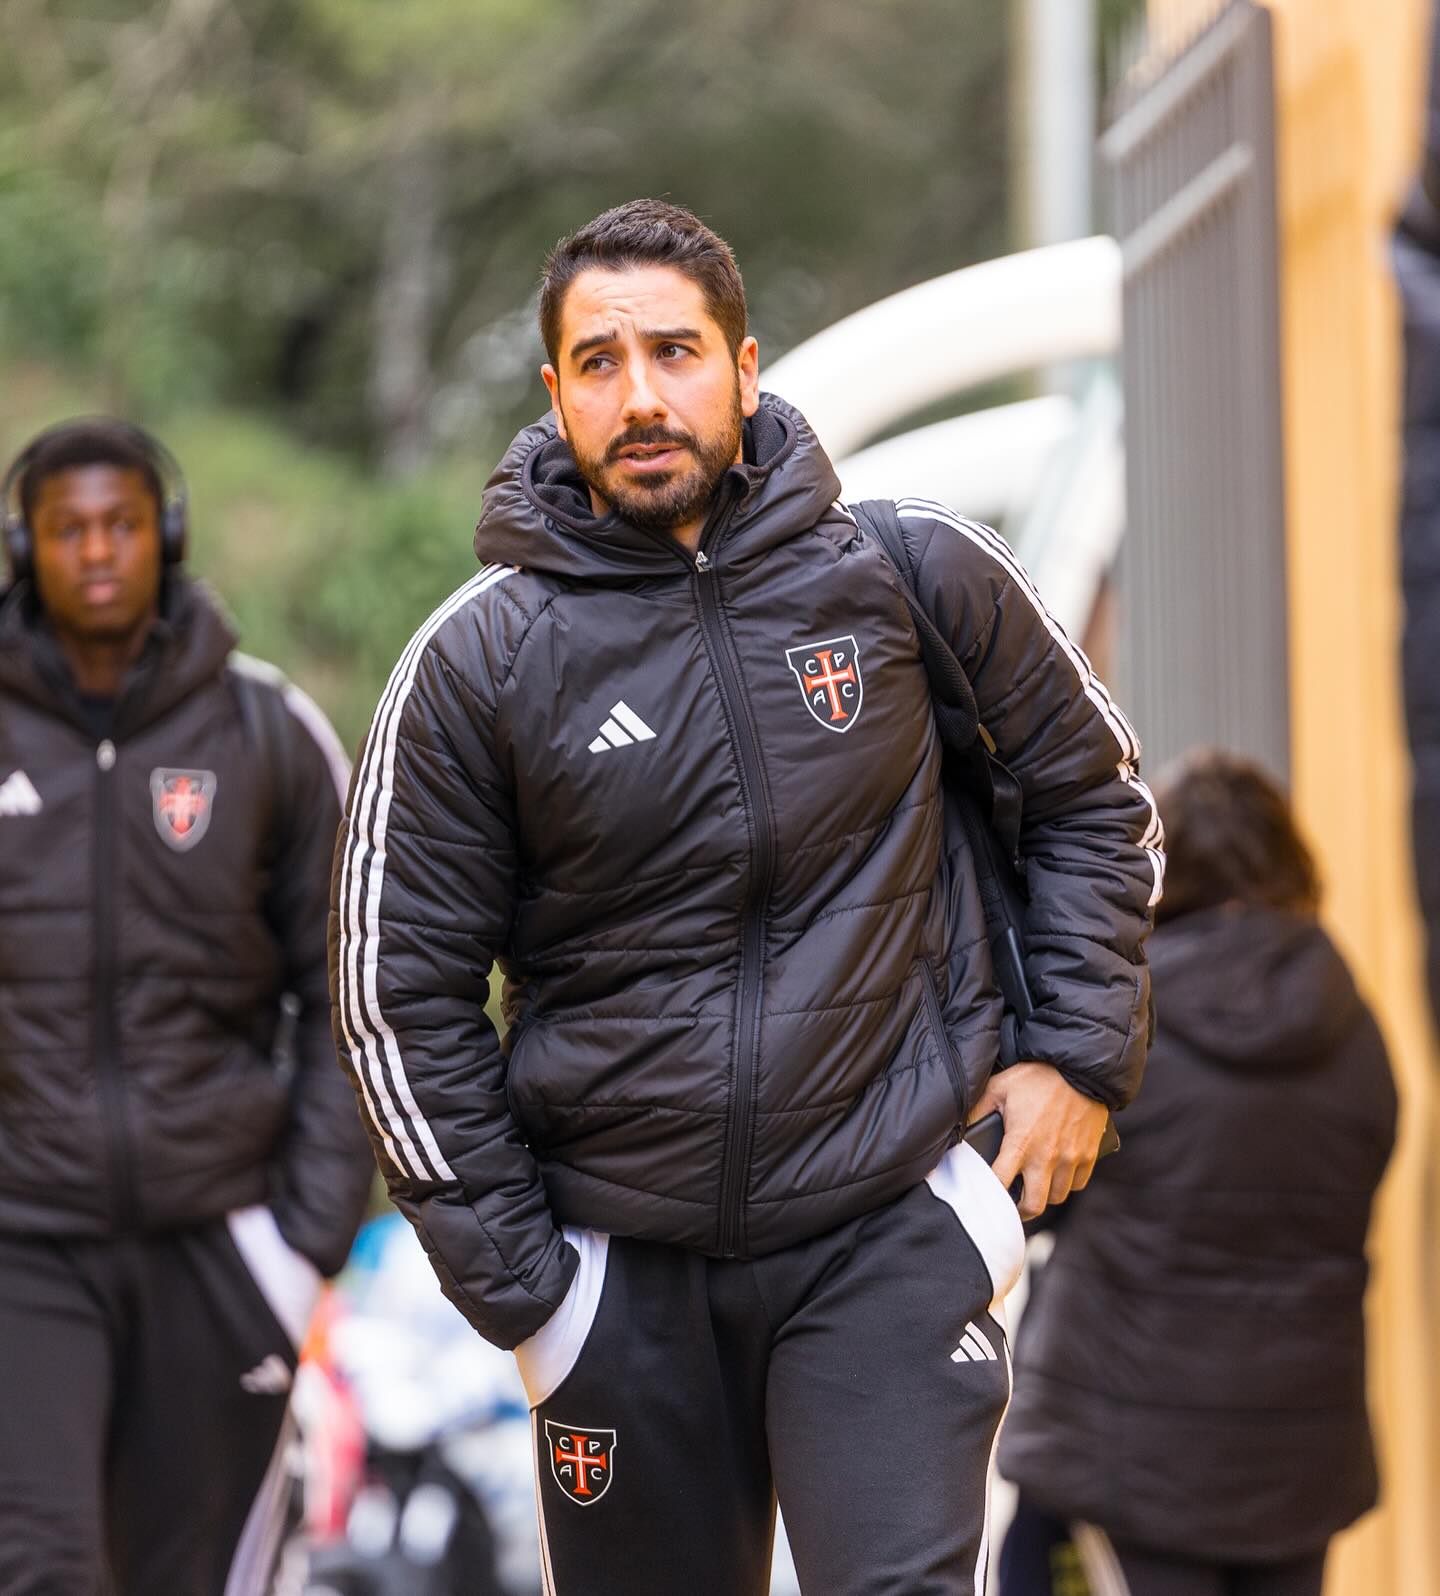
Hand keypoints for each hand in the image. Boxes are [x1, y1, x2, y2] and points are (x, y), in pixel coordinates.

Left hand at [967, 1063, 1109, 1221]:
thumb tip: (958, 1127)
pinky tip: (1057, 1173)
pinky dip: (1067, 1184)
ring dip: (1044, 1195)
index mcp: (1021, 1143)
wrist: (1080, 1067)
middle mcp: (1046, 1157)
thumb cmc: (1037, 1076)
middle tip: (1013, 1202)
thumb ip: (977, 1109)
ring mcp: (1070, 1158)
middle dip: (1020, 1209)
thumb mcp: (999, 1087)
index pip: (1000, 1184)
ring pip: (1057, 1197)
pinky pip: (1078, 1184)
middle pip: (1034, 1205)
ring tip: (1034, 1185)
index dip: (990, 1194)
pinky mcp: (1088, 1154)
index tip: (985, 1195)